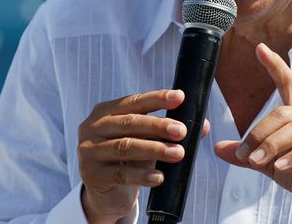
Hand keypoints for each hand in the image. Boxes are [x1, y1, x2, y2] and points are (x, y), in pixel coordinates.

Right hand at [77, 89, 209, 223]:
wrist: (107, 193)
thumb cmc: (130, 159)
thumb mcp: (147, 141)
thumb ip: (169, 131)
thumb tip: (203, 125)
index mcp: (105, 112)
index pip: (134, 101)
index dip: (157, 98)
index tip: (180, 97)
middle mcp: (92, 127)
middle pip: (130, 123)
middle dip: (159, 126)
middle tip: (182, 131)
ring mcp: (89, 151)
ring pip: (126, 147)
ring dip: (155, 150)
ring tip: (178, 153)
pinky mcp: (91, 175)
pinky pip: (120, 174)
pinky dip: (142, 175)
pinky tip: (159, 177)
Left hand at [214, 44, 291, 223]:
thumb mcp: (273, 164)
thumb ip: (250, 155)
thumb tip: (219, 148)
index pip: (288, 82)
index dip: (274, 65)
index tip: (260, 48)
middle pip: (282, 113)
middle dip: (259, 133)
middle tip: (243, 154)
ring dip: (272, 145)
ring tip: (257, 162)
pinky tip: (281, 167)